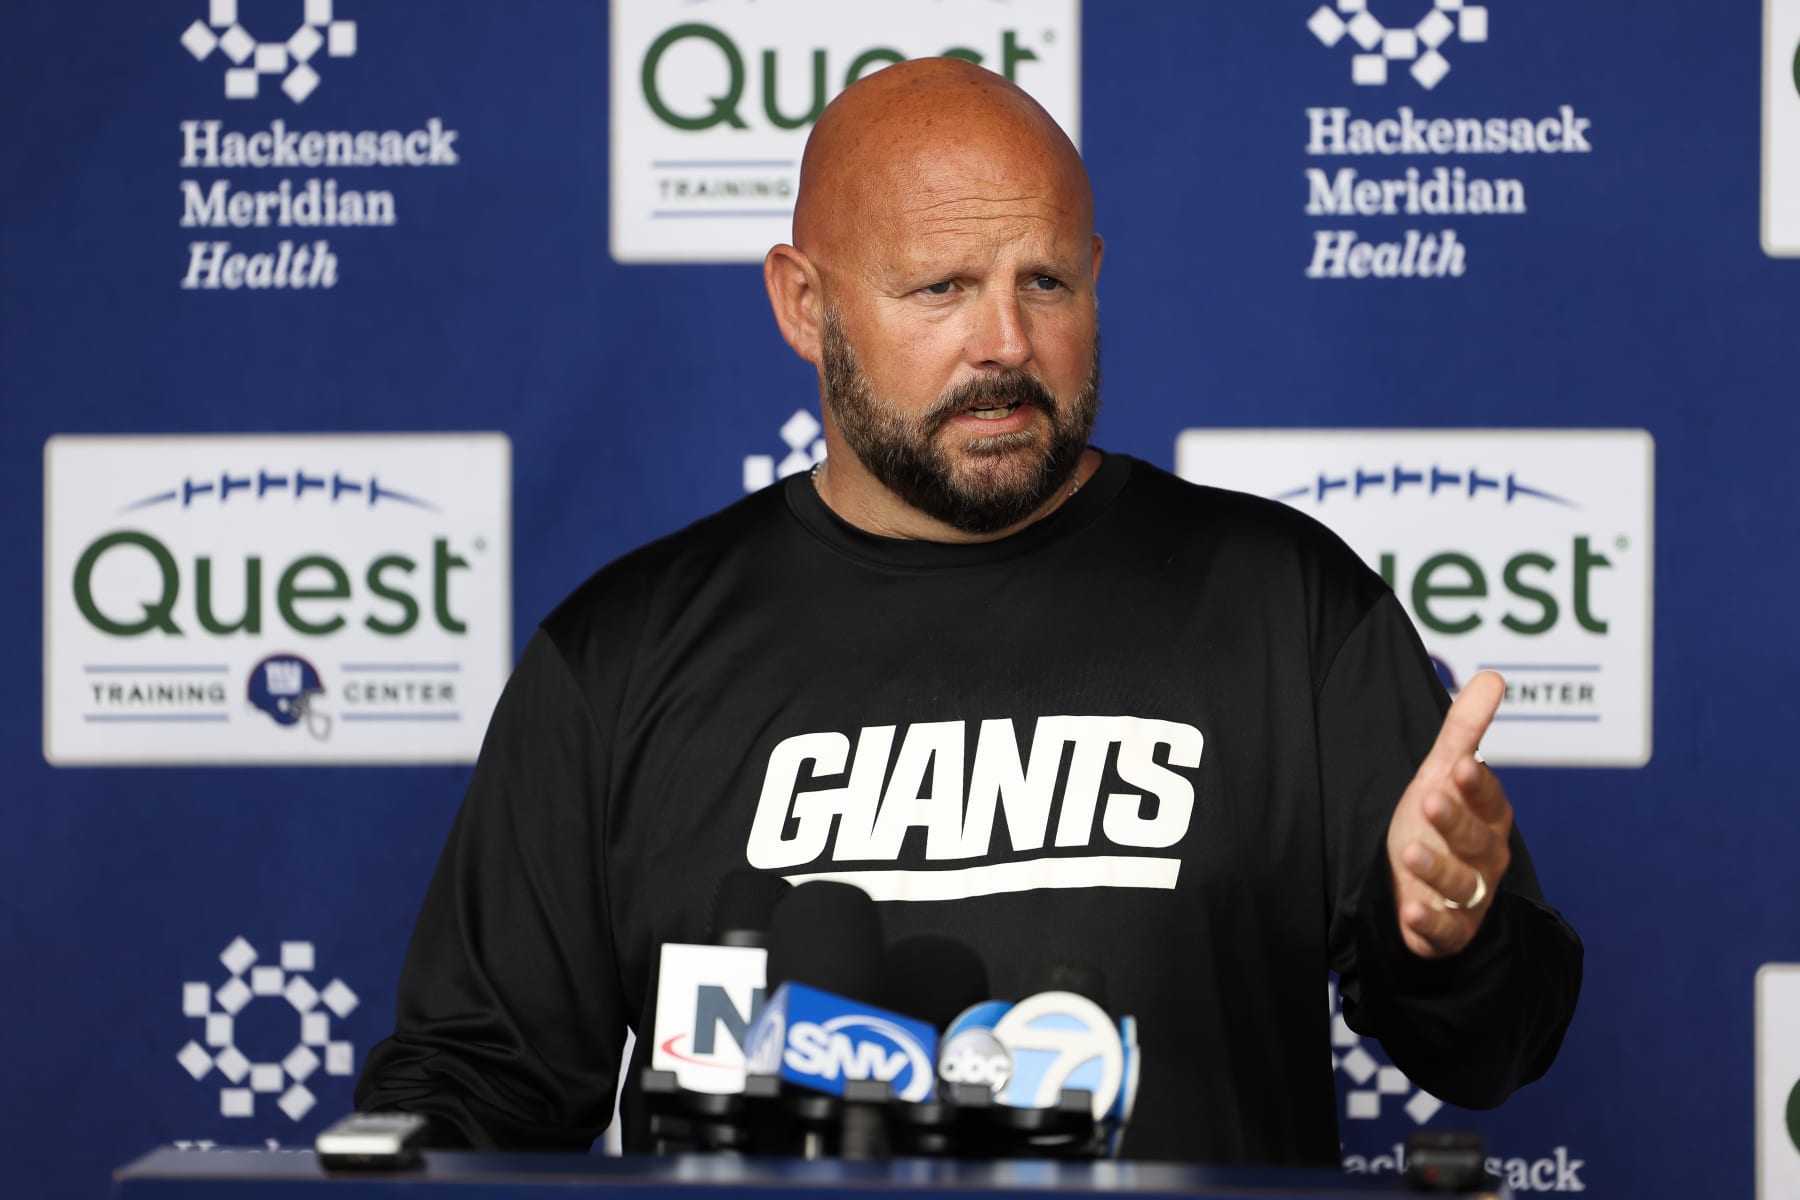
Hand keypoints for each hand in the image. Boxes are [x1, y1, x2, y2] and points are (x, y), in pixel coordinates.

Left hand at [1386, 670, 1512, 958]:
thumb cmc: (1436, 823)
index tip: (1459, 766)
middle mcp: (1486, 857)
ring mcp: (1470, 896)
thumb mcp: (1443, 773)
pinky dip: (1429, 923)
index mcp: (1489, 816)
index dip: (1475, 785)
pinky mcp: (1451, 931)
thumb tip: (1492, 676)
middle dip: (1454, 821)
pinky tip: (1409, 910)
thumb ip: (1466, 730)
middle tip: (1430, 799)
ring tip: (1408, 852)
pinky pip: (1445, 931)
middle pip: (1475, 840)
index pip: (1488, 797)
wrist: (1421, 885)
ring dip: (1436, 870)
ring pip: (1461, 885)